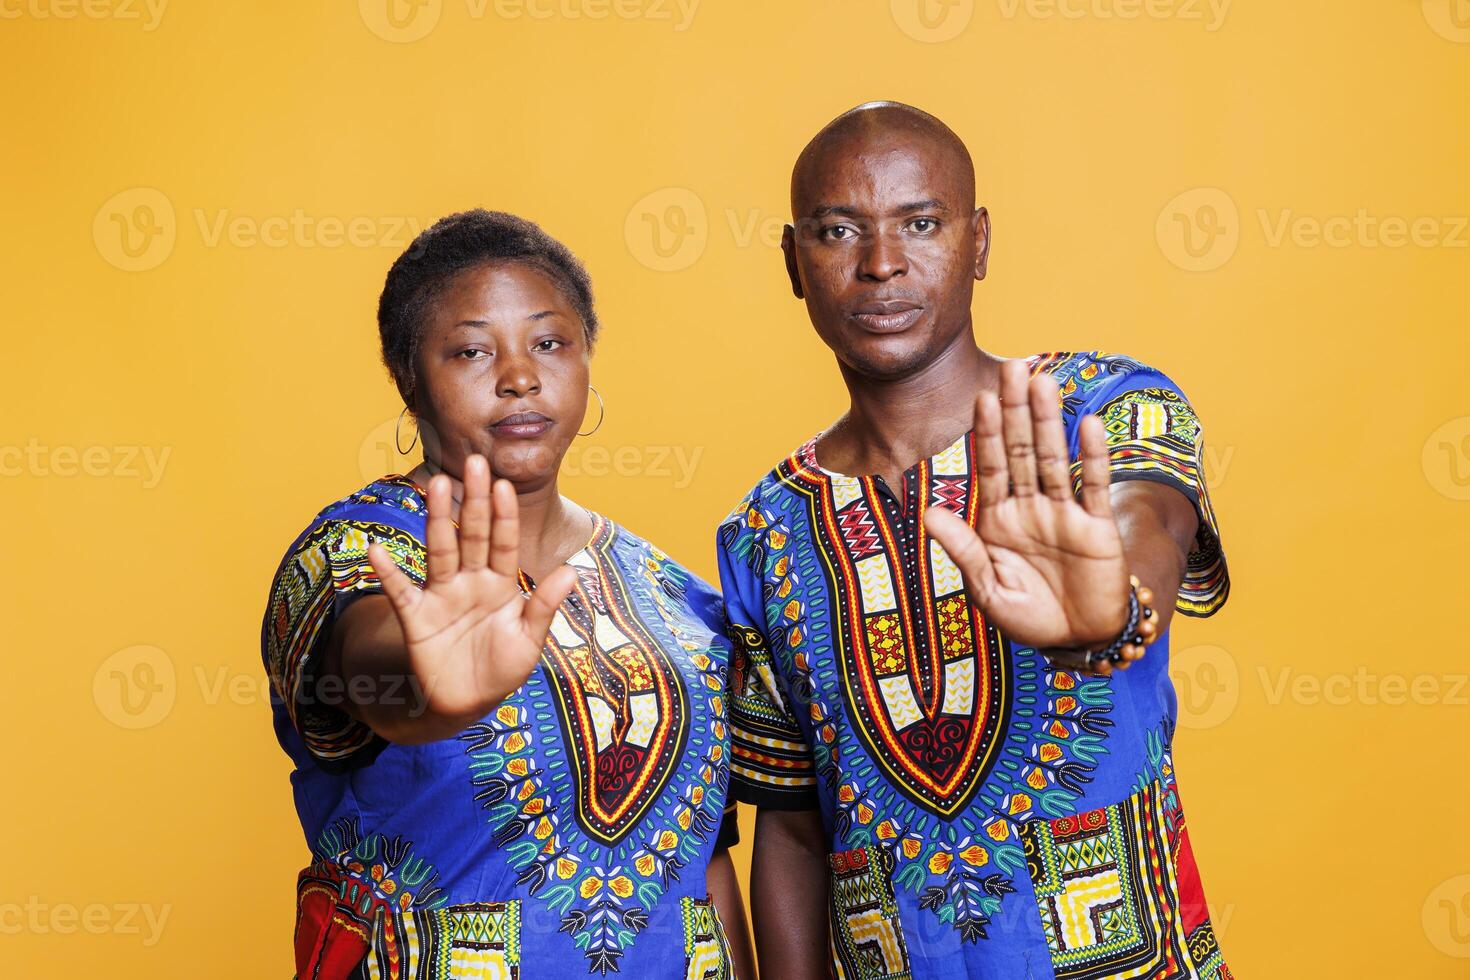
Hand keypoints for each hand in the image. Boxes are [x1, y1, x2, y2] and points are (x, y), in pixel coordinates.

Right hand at [365, 454, 577, 724]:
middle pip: (473, 534)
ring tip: (437, 485)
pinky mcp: (417, 617)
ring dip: (439, 519)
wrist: (466, 703)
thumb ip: (544, 607)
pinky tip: (376, 550)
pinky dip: (388, 572)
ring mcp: (442, 595)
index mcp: (502, 584)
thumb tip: (570, 572)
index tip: (504, 484)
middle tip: (474, 462)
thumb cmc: (501, 670)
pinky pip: (400, 591)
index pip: (504, 542)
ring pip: (441, 549)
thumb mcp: (529, 642)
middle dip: (475, 501)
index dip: (504, 515)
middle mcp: (471, 581)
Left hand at [923, 361, 1139, 674]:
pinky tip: (1088, 424)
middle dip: (1017, 410)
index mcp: (999, 519)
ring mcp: (1065, 513)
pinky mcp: (1097, 528)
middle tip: (1014, 367)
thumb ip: (963, 550)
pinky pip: (1094, 487)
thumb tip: (929, 513)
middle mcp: (1031, 507)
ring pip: (1055, 458)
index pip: (992, 465)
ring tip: (1044, 382)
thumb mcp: (986, 589)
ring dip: (1050, 421)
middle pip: (1023, 450)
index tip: (982, 396)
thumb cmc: (1028, 617)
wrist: (1077, 641)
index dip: (988, 432)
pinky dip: (1093, 457)